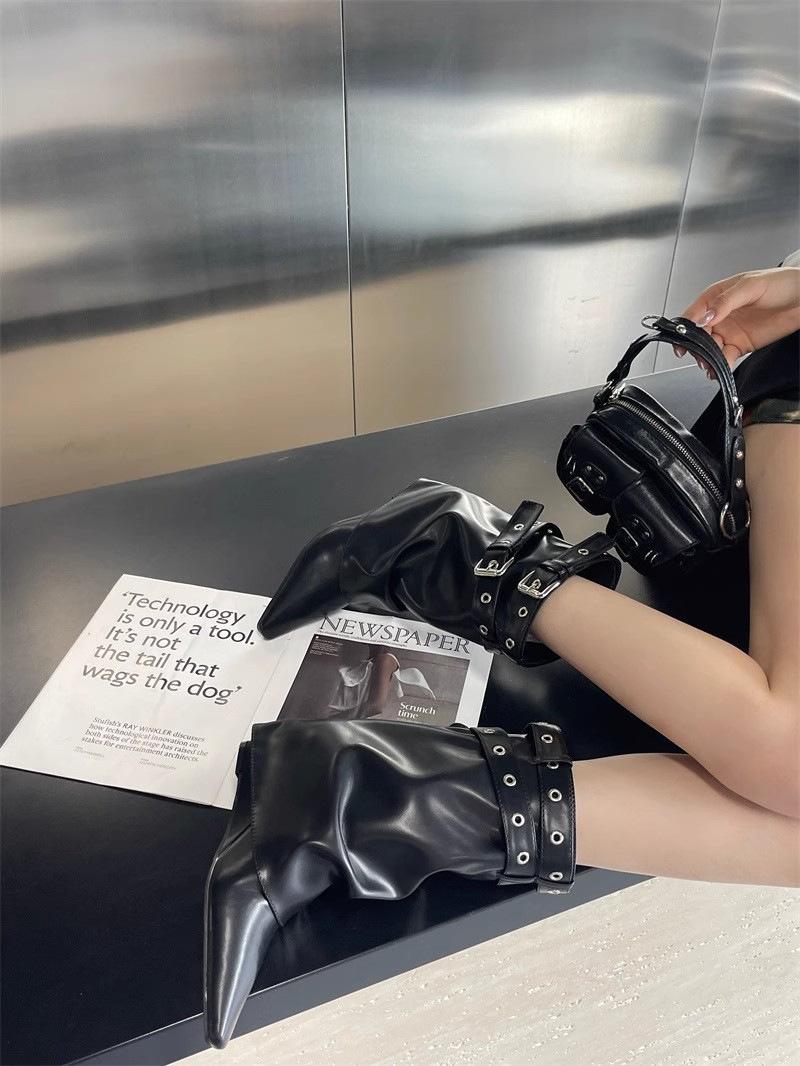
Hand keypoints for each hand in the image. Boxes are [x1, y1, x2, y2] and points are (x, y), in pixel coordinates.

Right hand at [675, 266, 799, 375]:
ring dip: (706, 358)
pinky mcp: (740, 345)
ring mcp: (728, 331)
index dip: (685, 327)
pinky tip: (719, 368)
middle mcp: (720, 315)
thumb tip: (706, 316)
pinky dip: (720, 365)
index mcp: (716, 297)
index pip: (693, 313)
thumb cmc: (781, 284)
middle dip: (696, 346)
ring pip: (709, 348)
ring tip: (709, 364)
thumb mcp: (751, 286)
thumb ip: (726, 301)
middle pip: (697, 335)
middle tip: (700, 354)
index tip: (684, 339)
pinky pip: (725, 357)